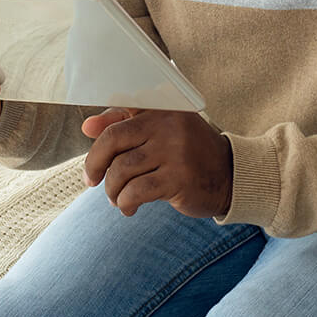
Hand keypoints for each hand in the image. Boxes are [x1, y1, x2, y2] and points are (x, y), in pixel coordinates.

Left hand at [82, 108, 232, 218]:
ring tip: (117, 198)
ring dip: (112, 189)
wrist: (230, 176)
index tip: (91, 153)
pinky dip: (125, 203)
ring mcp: (175, 150)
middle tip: (92, 181)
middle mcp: (168, 124)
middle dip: (95, 164)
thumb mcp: (160, 132)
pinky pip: (136, 192)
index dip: (98, 134)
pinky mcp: (178, 178)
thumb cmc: (187, 154)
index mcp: (163, 108)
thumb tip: (87, 126)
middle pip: (113, 140)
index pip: (118, 113)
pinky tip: (130, 208)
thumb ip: (124, 124)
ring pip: (121, 169)